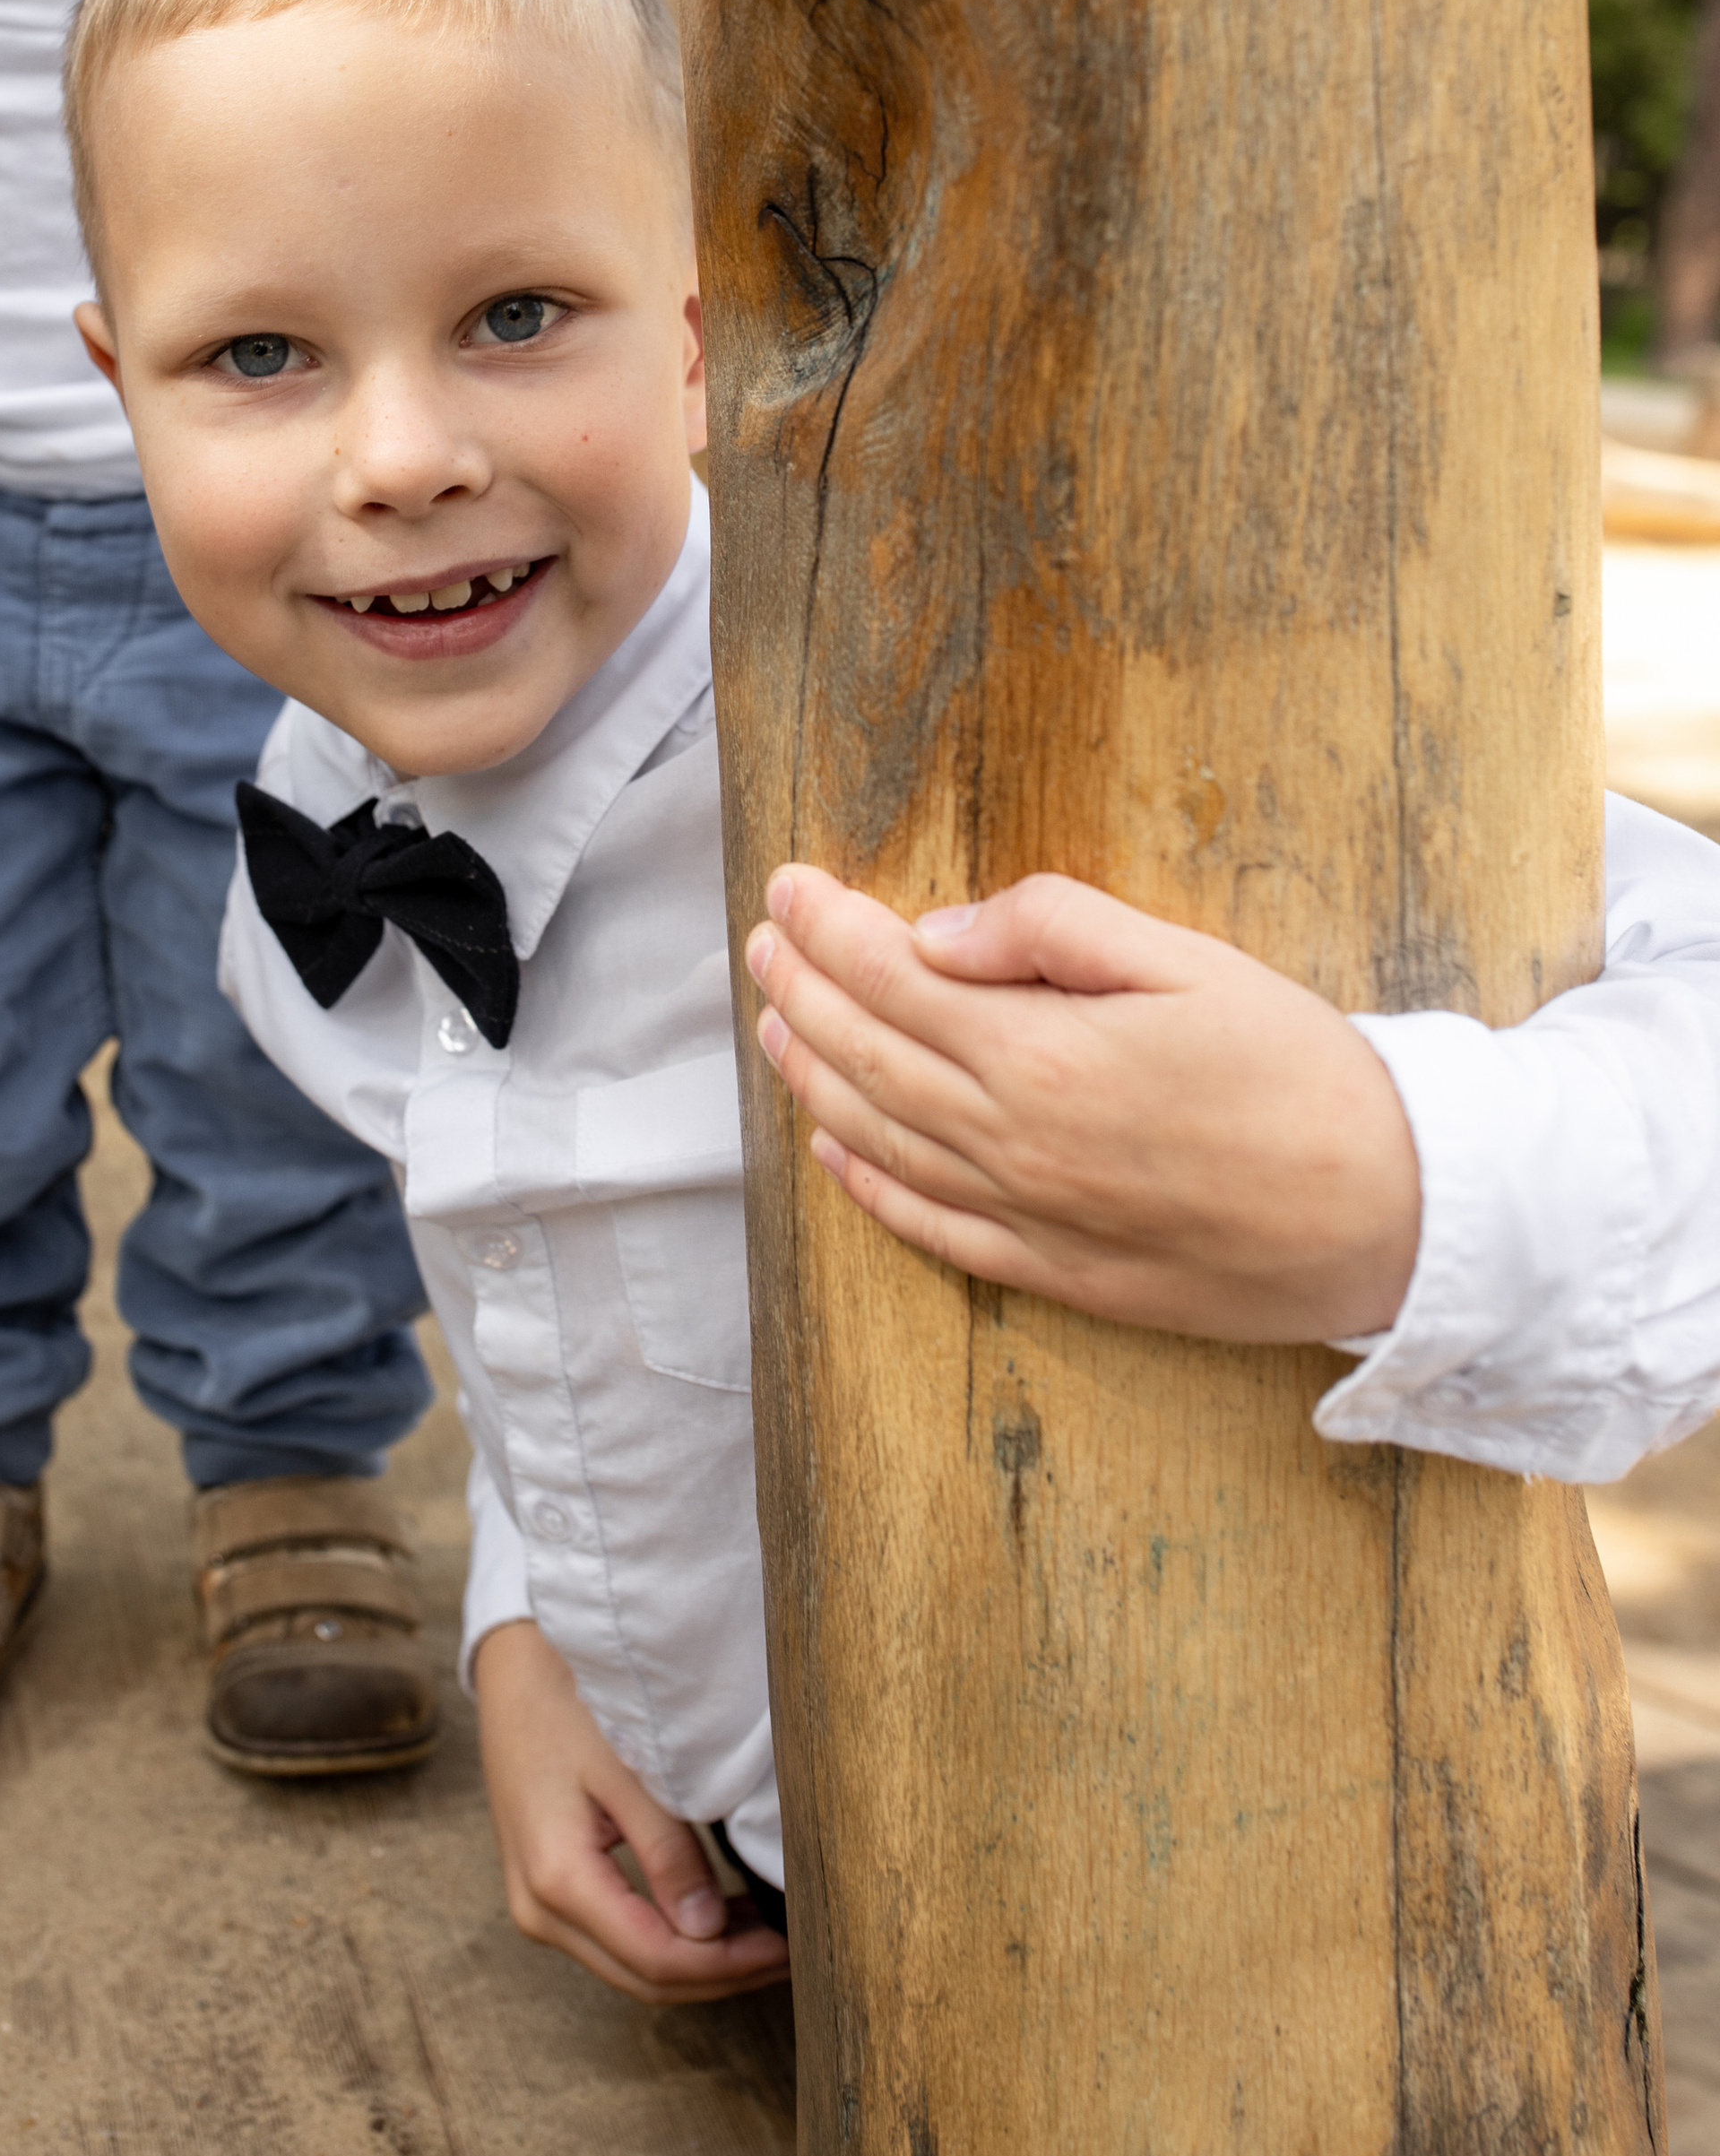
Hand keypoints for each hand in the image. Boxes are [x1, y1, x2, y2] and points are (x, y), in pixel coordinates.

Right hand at [472, 1618, 788, 2003]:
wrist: (513, 1668)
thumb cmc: (571, 1702)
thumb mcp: (629, 1768)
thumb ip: (667, 1852)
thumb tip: (708, 1931)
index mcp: (556, 1877)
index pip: (655, 1957)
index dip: (726, 1962)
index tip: (785, 1947)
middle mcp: (538, 1909)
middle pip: (642, 1976)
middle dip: (720, 1973)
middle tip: (788, 1952)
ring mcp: (536, 1906)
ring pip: (629, 1968)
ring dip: (698, 1963)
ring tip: (764, 1937)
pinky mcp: (546, 1893)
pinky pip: (614, 1941)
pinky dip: (668, 1942)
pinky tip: (716, 1920)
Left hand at [745, 866, 1422, 1345]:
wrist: (1392, 1217)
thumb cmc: (1302, 1072)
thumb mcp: (1189, 960)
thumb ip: (1055, 930)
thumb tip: (939, 931)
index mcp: (1039, 1056)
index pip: (892, 978)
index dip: (829, 927)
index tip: (788, 884)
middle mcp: (1011, 1144)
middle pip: (868, 1055)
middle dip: (802, 989)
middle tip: (762, 940)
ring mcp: (1027, 1217)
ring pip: (881, 1138)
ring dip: (814, 1076)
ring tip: (775, 1023)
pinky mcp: (1058, 1272)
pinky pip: (931, 1228)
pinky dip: (867, 1186)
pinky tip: (832, 1150)